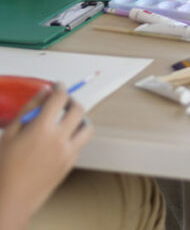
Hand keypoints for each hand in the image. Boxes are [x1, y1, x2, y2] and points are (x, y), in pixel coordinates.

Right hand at [0, 86, 92, 229]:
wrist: (11, 197)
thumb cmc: (5, 166)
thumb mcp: (10, 133)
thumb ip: (29, 109)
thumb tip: (44, 91)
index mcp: (42, 128)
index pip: (60, 98)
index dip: (60, 88)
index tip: (58, 86)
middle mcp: (59, 138)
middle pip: (79, 110)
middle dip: (72, 101)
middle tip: (63, 102)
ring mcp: (68, 152)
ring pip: (88, 128)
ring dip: (81, 120)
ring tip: (68, 120)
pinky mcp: (71, 163)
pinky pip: (80, 144)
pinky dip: (74, 137)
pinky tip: (60, 140)